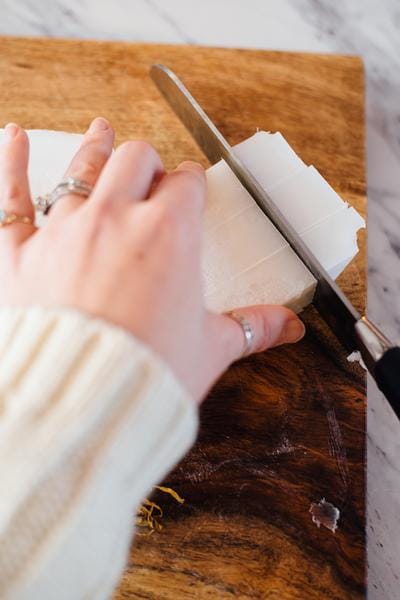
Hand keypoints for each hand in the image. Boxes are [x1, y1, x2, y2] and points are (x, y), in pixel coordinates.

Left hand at [0, 117, 304, 401]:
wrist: (84, 405)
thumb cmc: (149, 374)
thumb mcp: (210, 348)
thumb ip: (251, 327)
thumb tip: (287, 327)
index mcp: (169, 233)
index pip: (186, 184)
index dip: (191, 183)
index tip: (191, 189)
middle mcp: (116, 218)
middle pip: (136, 160)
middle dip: (148, 164)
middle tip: (151, 176)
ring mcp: (65, 231)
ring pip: (82, 169)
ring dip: (96, 148)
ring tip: (102, 132)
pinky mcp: (21, 254)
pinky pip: (11, 196)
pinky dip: (12, 161)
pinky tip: (16, 136)